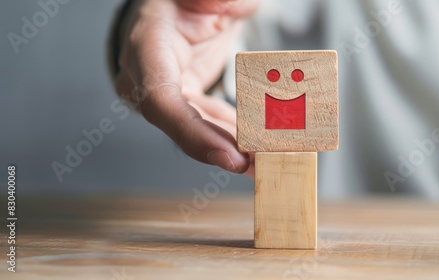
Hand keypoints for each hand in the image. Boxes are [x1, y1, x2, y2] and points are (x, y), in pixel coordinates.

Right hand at [113, 0, 258, 173]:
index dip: (194, 134)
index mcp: (146, 48)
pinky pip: (213, 122)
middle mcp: (151, 78)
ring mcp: (170, 92)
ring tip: (271, 161)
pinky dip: (238, 134)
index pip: (160, 101)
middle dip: (226, 149)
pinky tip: (263, 146)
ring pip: (202, 129)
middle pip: (185, 126)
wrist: (176, 8)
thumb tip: (232, 3)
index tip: (231, 157)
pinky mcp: (188, 99)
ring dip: (237, 148)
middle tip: (264, 164)